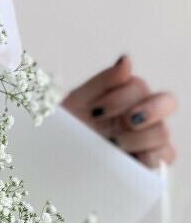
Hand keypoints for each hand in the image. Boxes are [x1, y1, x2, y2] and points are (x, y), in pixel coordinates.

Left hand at [60, 55, 178, 168]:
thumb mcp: (76, 104)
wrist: (54, 158)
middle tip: (127, 121)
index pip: (139, 87)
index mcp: (124, 98)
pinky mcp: (147, 163)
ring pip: (163, 132)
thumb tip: (126, 60)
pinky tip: (128, 158)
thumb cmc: (66, 129)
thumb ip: (102, 82)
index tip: (95, 112)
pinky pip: (164, 158)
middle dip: (148, 110)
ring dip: (138, 138)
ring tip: (112, 145)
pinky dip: (150, 158)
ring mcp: (146, 140)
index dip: (121, 97)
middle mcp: (140, 116)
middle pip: (167, 102)